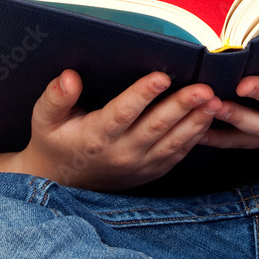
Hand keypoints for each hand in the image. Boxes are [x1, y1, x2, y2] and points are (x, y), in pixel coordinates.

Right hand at [10, 69, 223, 190]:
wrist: (63, 182)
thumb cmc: (55, 141)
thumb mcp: (45, 119)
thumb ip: (55, 98)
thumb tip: (69, 77)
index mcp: (95, 137)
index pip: (122, 113)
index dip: (142, 94)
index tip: (162, 76)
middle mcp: (120, 153)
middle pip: (156, 127)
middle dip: (182, 106)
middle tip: (204, 88)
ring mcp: (139, 165)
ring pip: (172, 142)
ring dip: (195, 121)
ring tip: (214, 101)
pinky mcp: (151, 170)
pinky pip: (177, 154)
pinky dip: (195, 137)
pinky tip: (207, 118)